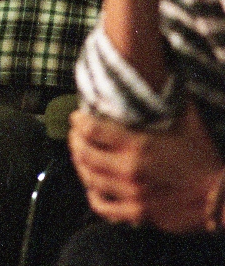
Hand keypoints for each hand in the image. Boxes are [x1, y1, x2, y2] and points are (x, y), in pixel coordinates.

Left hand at [68, 103, 222, 231]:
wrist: (221, 196)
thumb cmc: (204, 155)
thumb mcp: (187, 119)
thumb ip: (168, 98)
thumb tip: (163, 70)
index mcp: (138, 144)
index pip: (92, 130)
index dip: (79, 121)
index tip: (76, 115)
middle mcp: (129, 170)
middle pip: (85, 154)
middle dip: (75, 141)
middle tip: (74, 133)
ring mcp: (131, 195)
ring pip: (90, 179)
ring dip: (80, 164)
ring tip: (80, 154)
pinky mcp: (137, 214)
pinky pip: (103, 207)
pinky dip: (93, 195)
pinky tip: (93, 186)